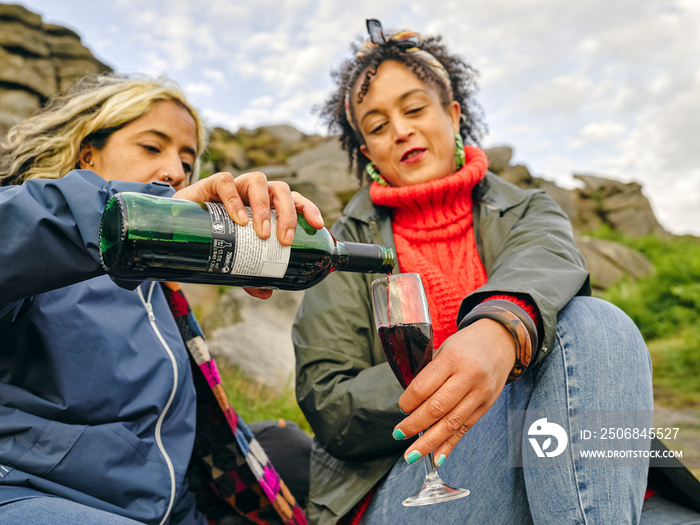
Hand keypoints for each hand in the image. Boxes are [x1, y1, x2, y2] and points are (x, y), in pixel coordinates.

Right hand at [173, 171, 323, 298]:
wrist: (178, 228)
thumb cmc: (216, 238)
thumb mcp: (236, 257)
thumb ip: (251, 273)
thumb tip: (266, 292)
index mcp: (268, 205)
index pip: (294, 200)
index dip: (308, 209)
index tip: (317, 226)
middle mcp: (255, 192)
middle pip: (281, 191)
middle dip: (288, 214)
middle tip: (284, 240)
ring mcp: (235, 185)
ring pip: (258, 181)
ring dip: (264, 207)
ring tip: (262, 233)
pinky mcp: (212, 183)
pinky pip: (226, 182)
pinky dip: (234, 199)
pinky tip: (238, 219)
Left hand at [394, 319, 515, 464]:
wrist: (499, 341)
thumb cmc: (464, 345)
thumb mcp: (443, 349)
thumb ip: (428, 374)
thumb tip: (409, 405)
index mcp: (452, 359)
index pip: (425, 386)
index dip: (409, 402)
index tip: (400, 409)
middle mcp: (468, 377)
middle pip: (437, 408)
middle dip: (414, 425)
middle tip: (398, 434)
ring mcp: (480, 393)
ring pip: (451, 423)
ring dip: (429, 442)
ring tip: (411, 454)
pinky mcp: (486, 406)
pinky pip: (465, 428)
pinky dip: (449, 445)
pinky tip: (436, 458)